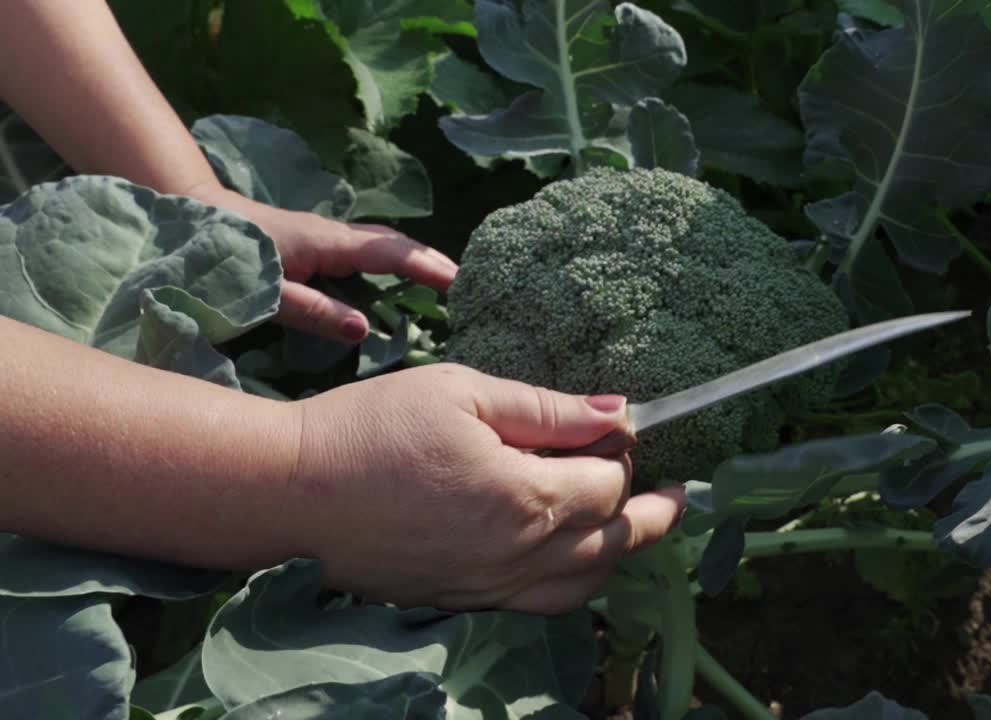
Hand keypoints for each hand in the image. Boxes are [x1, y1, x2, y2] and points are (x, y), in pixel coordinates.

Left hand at [192, 185, 457, 342]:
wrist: (189, 216)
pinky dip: (393, 259)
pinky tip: (399, 276)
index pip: (388, 253)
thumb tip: (364, 329)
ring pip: (381, 242)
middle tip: (466, 282)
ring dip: (414, 257)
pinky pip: (367, 248)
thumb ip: (313, 312)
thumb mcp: (264, 295)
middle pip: (393, 242)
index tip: (459, 283)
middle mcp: (333, 234)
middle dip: (431, 259)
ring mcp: (326, 235)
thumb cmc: (223, 263)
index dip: (425, 267)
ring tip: (445, 280)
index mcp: (325, 244)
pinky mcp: (317, 241)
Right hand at [286, 363, 686, 612]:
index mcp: (526, 497)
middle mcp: (517, 554)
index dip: (623, 454)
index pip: (608, 484)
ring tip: (632, 529)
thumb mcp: (465, 394)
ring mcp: (488, 586)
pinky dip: (570, 584)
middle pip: (611, 543)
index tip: (619, 429)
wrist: (290, 491)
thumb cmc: (372, 428)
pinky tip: (570, 562)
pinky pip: (537, 605)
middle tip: (677, 498)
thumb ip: (548, 409)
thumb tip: (619, 415)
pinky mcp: (459, 600)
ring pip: (581, 585)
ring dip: (616, 556)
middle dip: (651, 516)